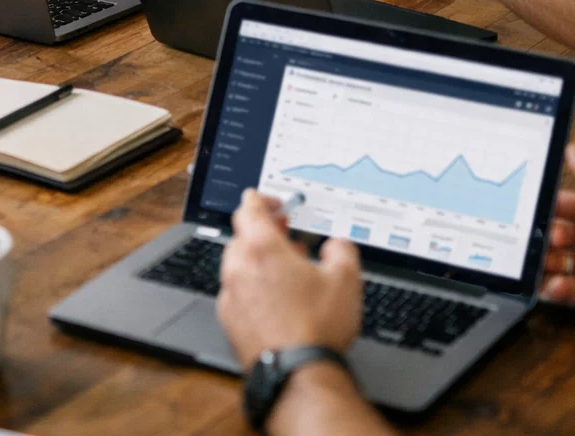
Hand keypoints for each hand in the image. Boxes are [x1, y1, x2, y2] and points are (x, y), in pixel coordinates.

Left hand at [217, 190, 361, 365]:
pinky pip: (236, 291)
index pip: (249, 208)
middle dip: (263, 231)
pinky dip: (251, 287)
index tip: (271, 202)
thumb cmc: (317, 327)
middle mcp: (238, 267)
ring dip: (257, 260)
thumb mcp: (346, 279)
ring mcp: (230, 294)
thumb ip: (342, 250)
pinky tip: (274, 300)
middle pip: (241, 235)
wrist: (296, 373)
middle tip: (285, 236)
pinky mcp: (229, 319)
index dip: (261, 200)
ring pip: (237, 264)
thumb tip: (337, 245)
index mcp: (262, 248)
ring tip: (285, 271)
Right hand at [540, 144, 574, 324]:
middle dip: (539, 236)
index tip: (524, 209)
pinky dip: (552, 288)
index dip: (539, 207)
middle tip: (552, 239)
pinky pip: (558, 290)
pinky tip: (560, 284)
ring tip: (551, 261)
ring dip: (541, 262)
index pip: (554, 206)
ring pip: (547, 262)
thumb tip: (570, 146)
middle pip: (546, 234)